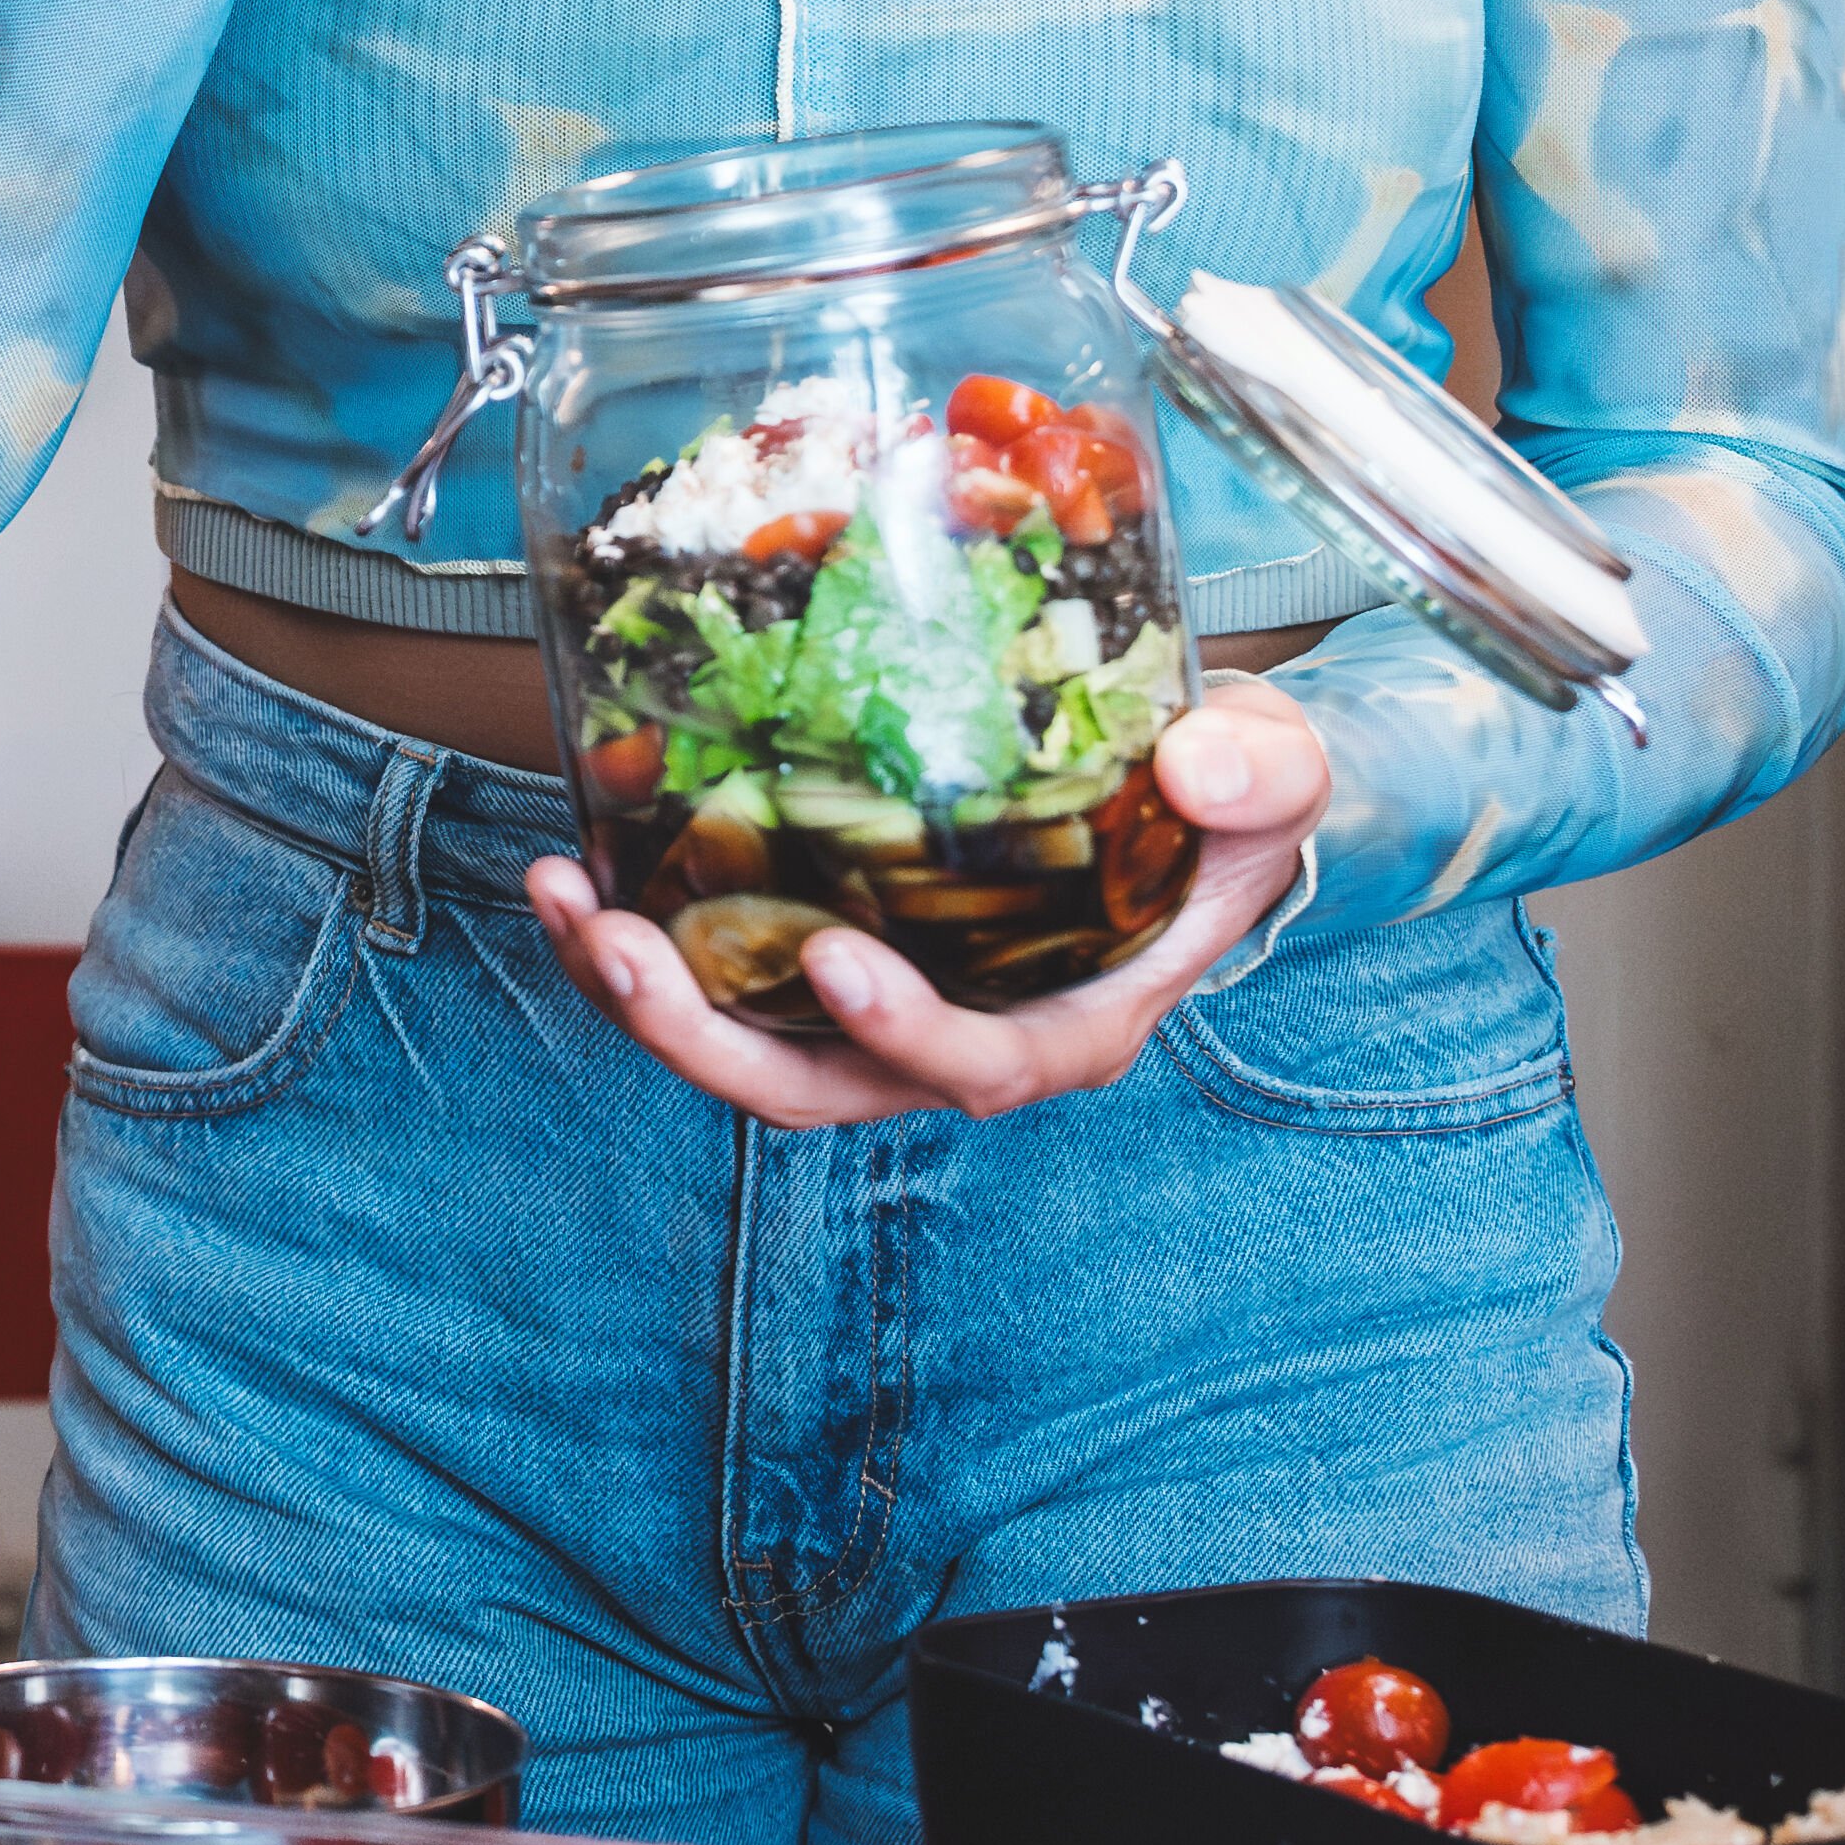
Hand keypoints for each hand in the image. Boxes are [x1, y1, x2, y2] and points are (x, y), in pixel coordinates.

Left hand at [524, 677, 1332, 1123]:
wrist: (1194, 797)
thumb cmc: (1227, 806)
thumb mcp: (1276, 780)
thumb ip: (1260, 776)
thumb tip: (1204, 762)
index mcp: (1070, 1021)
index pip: (980, 1062)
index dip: (904, 1033)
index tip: (835, 964)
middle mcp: (958, 1035)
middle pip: (818, 1083)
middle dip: (707, 1035)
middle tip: (624, 953)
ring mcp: (878, 1002)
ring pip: (743, 1042)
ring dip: (641, 992)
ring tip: (568, 906)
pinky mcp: (820, 948)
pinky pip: (717, 973)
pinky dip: (639, 933)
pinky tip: (578, 866)